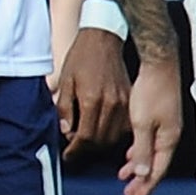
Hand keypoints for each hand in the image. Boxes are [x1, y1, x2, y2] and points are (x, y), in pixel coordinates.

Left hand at [53, 27, 131, 159]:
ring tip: (86, 143)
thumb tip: (66, 131)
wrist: (103, 39)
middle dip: (86, 150)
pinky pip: (124, 128)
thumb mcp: (65, 81)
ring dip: (100, 145)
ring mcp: (124, 103)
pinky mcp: (130, 101)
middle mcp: (111, 104)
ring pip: (114, 137)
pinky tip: (102, 133)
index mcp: (92, 99)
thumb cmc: (82, 57)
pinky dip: (113, 135)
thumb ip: (64, 109)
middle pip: (101, 141)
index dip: (75, 149)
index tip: (68, 154)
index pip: (85, 136)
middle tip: (75, 150)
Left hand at [120, 53, 182, 194]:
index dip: (146, 186)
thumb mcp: (142, 124)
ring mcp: (167, 126)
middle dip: (142, 180)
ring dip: (139, 166)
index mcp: (168, 139)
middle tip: (129, 193)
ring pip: (152, 153)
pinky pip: (151, 142)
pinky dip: (139, 151)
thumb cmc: (151, 92)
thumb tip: (142, 174)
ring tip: (124, 176)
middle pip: (156, 165)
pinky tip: (130, 154)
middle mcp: (171, 135)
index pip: (157, 170)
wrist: (159, 65)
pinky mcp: (162, 117)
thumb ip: (142, 149)